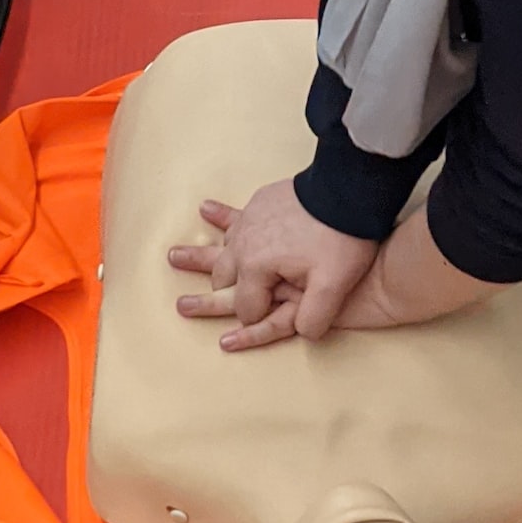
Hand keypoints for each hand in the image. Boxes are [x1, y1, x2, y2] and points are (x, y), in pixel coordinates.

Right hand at [170, 178, 378, 350]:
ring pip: (221, 247)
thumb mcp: (334, 286)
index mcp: (257, 268)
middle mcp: (244, 245)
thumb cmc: (341, 238)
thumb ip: (314, 318)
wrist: (347, 189)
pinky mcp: (259, 205)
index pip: (246, 308)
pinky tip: (204, 209)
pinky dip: (219, 217)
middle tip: (185, 305)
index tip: (267, 321)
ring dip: (201, 255)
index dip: (256, 321)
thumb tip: (304, 333)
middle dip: (216, 295)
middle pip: (224, 279)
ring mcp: (249, 222)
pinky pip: (234, 216)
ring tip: (174, 256)